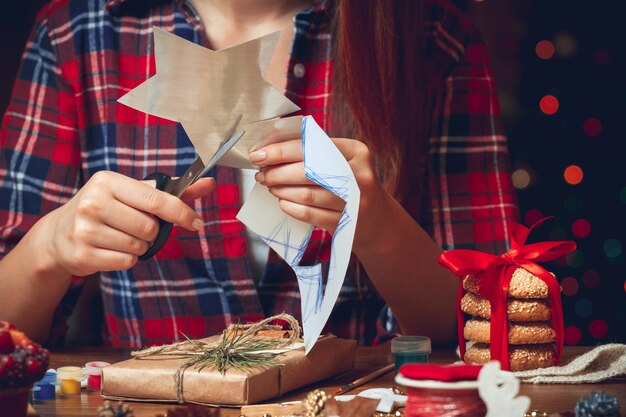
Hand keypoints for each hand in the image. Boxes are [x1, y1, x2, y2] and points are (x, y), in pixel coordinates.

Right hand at [38, 171, 213, 276]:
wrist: (58, 235)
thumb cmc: (105, 209)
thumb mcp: (132, 193)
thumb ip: (171, 191)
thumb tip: (208, 182)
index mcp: (108, 181)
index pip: (157, 200)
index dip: (182, 213)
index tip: (196, 222)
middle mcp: (93, 202)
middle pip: (150, 227)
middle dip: (151, 232)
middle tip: (134, 227)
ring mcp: (84, 230)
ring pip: (139, 246)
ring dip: (139, 246)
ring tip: (119, 237)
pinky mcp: (82, 255)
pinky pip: (127, 262)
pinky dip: (127, 259)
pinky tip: (110, 249)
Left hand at [249, 137, 387, 247]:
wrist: (377, 220)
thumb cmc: (349, 184)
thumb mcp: (342, 162)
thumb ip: (313, 153)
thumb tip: (270, 151)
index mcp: (356, 151)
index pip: (311, 146)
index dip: (280, 150)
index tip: (258, 154)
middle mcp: (359, 174)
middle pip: (307, 170)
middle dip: (277, 172)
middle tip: (261, 174)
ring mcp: (354, 201)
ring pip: (306, 194)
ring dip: (281, 190)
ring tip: (271, 187)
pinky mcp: (346, 223)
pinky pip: (310, 214)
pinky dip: (291, 207)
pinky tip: (282, 202)